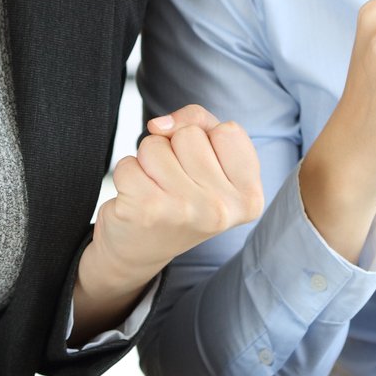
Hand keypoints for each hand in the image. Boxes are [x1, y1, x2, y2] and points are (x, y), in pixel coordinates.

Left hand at [84, 104, 264, 286]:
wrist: (140, 252)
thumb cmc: (180, 196)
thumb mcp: (209, 160)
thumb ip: (200, 123)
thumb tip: (158, 125)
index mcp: (249, 197)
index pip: (229, 131)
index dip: (210, 141)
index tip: (204, 172)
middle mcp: (222, 208)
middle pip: (191, 135)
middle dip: (175, 149)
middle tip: (175, 184)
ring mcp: (184, 210)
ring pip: (156, 143)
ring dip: (148, 160)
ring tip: (155, 189)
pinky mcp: (146, 210)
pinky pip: (128, 162)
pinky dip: (126, 173)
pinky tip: (136, 198)